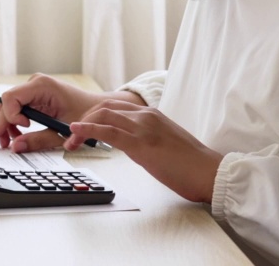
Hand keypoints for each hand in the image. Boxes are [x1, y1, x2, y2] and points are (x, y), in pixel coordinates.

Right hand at [0, 74, 104, 153]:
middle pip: (5, 103)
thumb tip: (16, 147)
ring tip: (6, 144)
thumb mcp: (62, 131)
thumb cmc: (86, 116)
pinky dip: (12, 123)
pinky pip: (15, 107)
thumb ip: (38, 140)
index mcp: (42, 86)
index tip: (22, 129)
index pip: (11, 98)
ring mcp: (33, 89)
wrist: (99, 110)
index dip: (10, 116)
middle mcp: (35, 84)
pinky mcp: (34, 96)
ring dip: (3, 125)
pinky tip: (15, 136)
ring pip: (6, 106)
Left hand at [67, 100, 223, 202]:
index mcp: (151, 114)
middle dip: (84, 119)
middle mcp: (146, 115)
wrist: (208, 172)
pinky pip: (109, 132)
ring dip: (81, 127)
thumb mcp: (163, 142)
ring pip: (103, 115)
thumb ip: (145, 137)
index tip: (82, 127)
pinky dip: (88, 129)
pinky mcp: (141, 144)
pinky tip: (76, 132)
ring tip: (71, 140)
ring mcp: (144, 128)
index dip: (94, 114)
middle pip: (104, 107)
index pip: (114, 105)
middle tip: (72, 135)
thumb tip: (127, 143)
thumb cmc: (189, 163)